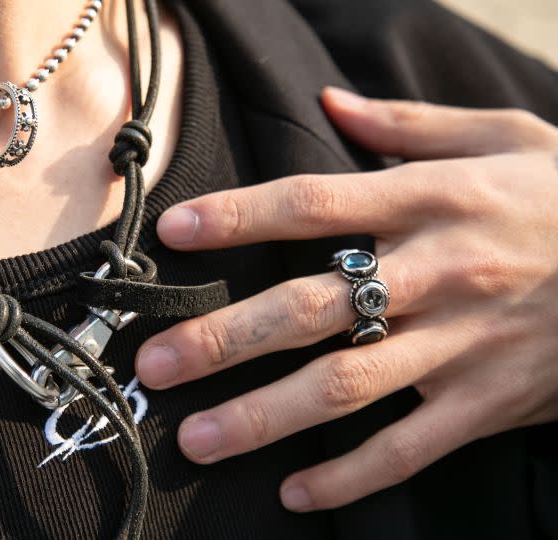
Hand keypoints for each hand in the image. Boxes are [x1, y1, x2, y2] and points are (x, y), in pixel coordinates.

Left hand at [136, 87, 557, 511]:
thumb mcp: (505, 136)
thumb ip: (409, 123)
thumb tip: (331, 101)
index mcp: (431, 200)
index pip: (313, 203)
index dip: (239, 216)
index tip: (175, 233)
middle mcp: (436, 274)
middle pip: (309, 308)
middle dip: (223, 339)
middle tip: (154, 364)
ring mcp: (462, 345)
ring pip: (345, 388)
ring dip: (262, 417)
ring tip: (195, 438)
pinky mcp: (490, 403)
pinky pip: (411, 449)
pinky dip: (350, 477)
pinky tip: (295, 493)